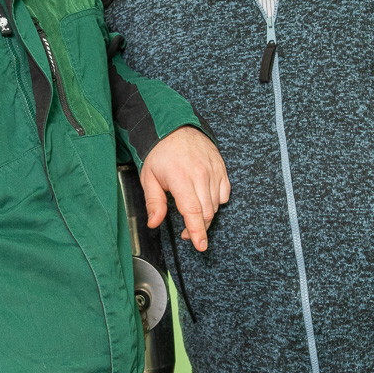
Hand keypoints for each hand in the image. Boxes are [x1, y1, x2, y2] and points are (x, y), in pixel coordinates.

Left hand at [140, 126, 230, 251]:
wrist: (176, 126)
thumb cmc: (160, 152)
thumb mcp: (149, 177)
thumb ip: (154, 203)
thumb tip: (154, 223)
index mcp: (180, 177)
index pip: (193, 211)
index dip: (197, 232)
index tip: (200, 245)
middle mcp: (200, 174)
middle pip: (206, 213)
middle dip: (198, 227)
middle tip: (186, 231)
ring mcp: (213, 170)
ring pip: (215, 205)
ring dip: (205, 215)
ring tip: (192, 212)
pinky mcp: (221, 168)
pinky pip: (224, 194)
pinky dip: (216, 201)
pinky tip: (204, 197)